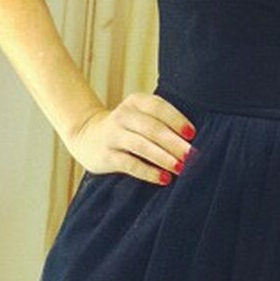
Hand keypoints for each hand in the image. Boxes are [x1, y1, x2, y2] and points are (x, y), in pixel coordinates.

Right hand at [67, 92, 196, 185]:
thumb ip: (161, 122)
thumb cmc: (127, 128)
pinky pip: (130, 164)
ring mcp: (113, 135)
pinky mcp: (107, 155)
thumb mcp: (140, 116)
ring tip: (181, 168)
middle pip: (152, 128)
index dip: (176, 120)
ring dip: (163, 157)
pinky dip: (148, 172)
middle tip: (192, 155)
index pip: (158, 107)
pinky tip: (164, 178)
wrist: (86, 136)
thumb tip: (192, 142)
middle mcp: (123, 116)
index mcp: (136, 102)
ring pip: (141, 145)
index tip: (193, 134)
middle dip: (174, 143)